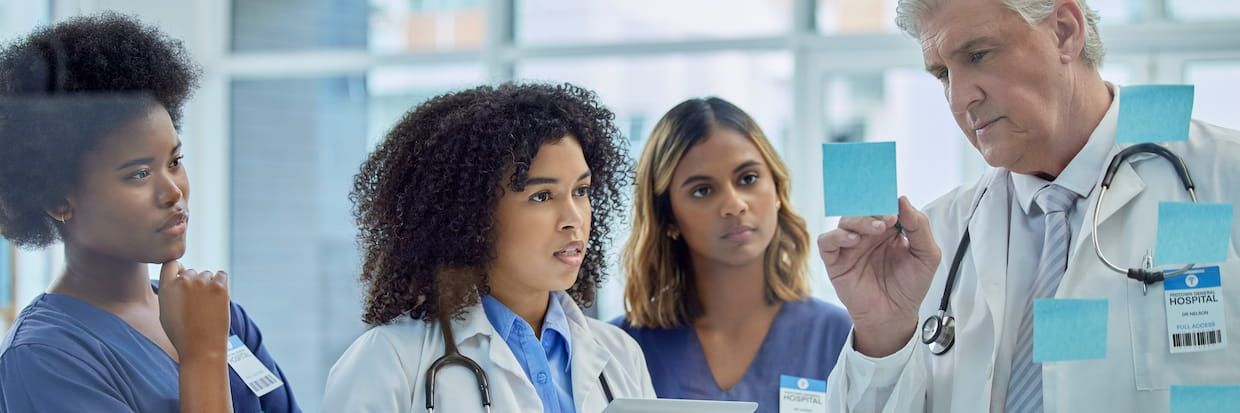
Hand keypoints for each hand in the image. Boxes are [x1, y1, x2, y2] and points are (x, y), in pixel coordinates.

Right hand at [158, 261, 230, 360]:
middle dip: (194, 283)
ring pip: (206, 274)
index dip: (178, 270)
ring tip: (207, 306)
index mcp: (167, 287)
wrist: (201, 348)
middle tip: (197, 304)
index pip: (171, 264)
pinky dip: (221, 283)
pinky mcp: (219, 287)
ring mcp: (202, 283)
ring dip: (208, 284)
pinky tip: (218, 297)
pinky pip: (221, 275)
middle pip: (191, 272)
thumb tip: (180, 274)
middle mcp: (183, 281)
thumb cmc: (182, 334)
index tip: (183, 280)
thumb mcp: (165, 312)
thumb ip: (169, 291)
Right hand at [818, 196, 940, 356]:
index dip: (887, 201)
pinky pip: (827, 241)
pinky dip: (837, 236)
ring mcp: (850, 246)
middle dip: (874, 209)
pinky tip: (853, 240)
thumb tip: (902, 200)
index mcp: (889, 229)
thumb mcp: (926, 256)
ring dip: (860, 221)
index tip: (896, 205)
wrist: (895, 316)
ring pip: (845, 221)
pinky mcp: (835, 261)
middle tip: (888, 218)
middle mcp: (867, 234)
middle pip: (862, 209)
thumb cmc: (910, 287)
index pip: (883, 205)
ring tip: (877, 229)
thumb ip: (919, 227)